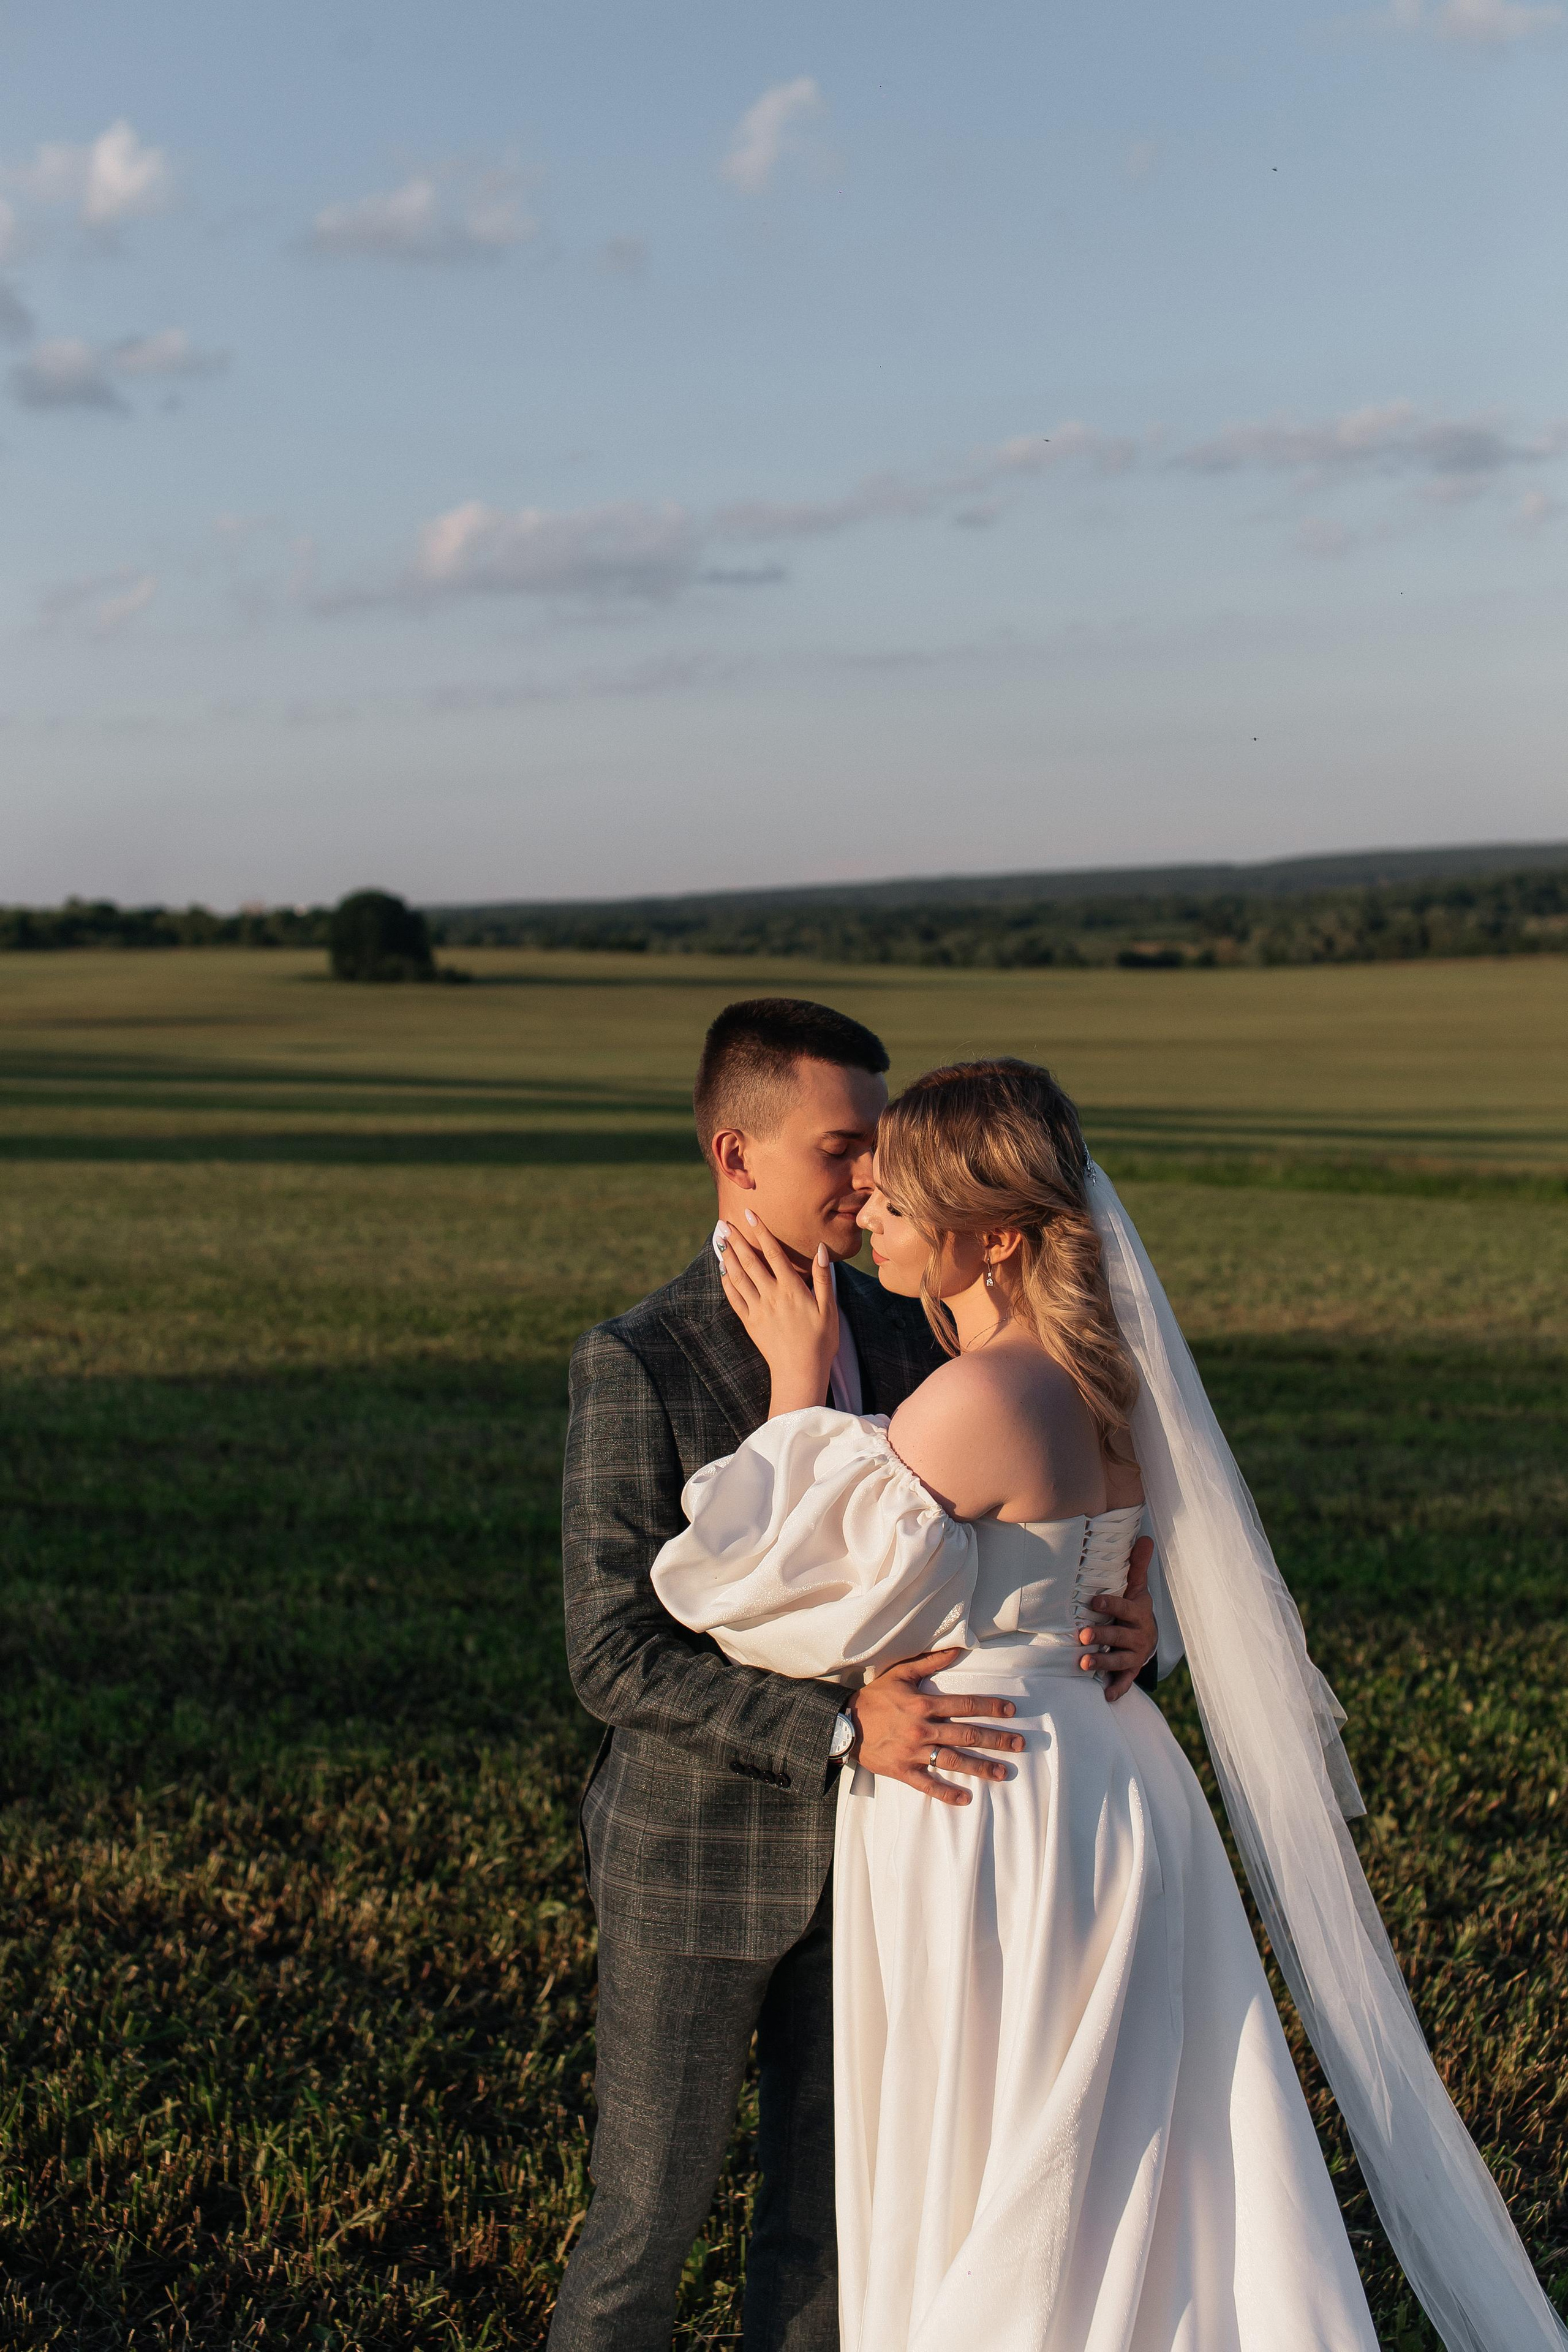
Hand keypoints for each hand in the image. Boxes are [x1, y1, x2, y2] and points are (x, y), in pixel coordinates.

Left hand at [718, 1213, 838, 1415]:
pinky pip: (734, 1299)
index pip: (774, 1253)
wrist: (800, 1372)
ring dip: (728, 1257)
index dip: (761, 1232)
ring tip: (719, 1241)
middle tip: (724, 1223)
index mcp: (792, 1289)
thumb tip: (822, 1249)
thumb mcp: (829, 1308)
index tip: (750, 1214)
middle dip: (736, 1240)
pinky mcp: (750, 1323)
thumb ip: (824, 1277)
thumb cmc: (820, 1340)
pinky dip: (727, 1282)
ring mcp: (758, 1309)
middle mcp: (772, 1295)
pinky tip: (722, 1271)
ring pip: (739, 1277)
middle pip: (751, 1261)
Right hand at [847, 1650, 1024, 1807]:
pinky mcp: (903, 1770)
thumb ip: (930, 1662)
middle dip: (996, 1739)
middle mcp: (922, 1728)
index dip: (990, 1707)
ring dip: (981, 1767)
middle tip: (1020, 1744)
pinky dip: (947, 1793)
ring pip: (954, 1760)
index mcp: (924, 1703)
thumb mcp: (900, 1673)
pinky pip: (928, 1785)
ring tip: (1004, 1773)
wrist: (843, 1724)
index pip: (966, 1704)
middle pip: (967, 1734)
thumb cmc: (875, 1697)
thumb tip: (957, 1649)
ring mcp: (913, 1752)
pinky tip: (966, 1799)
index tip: (1010, 1711)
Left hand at [1079, 1535, 1157, 1701]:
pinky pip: (1126, 1680)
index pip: (1124, 1607)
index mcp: (1138, 1612)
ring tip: (1084, 1664)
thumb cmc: (1134, 1607)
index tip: (1093, 1601)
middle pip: (1120, 1636)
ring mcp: (1135, 1654)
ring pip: (1120, 1660)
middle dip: (1103, 1637)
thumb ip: (1137, 1565)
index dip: (1110, 1604)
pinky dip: (1117, 1689)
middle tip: (1083, 1637)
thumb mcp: (1137, 1587)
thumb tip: (1145, 1537)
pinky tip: (1105, 1695)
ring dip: (1103, 1663)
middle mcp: (1138, 1634)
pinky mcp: (1132, 1670)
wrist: (1147, 1635)